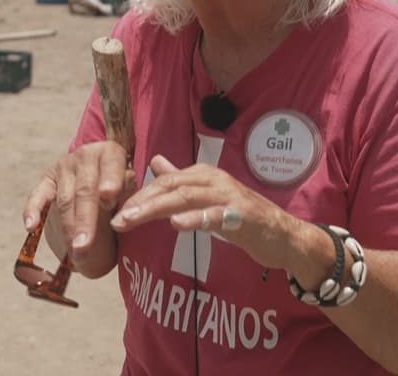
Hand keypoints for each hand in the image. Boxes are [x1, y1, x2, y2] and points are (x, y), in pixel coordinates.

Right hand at [22, 141, 133, 274]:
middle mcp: (85, 156)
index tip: (108, 201)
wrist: (101, 170)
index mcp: (110, 153)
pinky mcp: (47, 179)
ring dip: (68, 227)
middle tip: (85, 246)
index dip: (110, 183)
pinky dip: (33, 210)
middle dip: (85, 220)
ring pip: (65, 199)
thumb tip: (120, 209)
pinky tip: (30, 226)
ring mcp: (64, 167)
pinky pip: (38, 196)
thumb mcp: (130, 184)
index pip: (111, 167)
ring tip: (74, 251)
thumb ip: (128, 193)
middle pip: (86, 190)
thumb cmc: (121, 185)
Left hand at [109, 154, 303, 272]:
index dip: (139, 195)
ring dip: (157, 209)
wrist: (282, 234)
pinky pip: (214, 216)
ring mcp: (227, 197)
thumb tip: (156, 161)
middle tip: (116, 218)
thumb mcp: (208, 195)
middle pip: (170, 187)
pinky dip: (194, 219)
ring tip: (133, 219)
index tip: (115, 211)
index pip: (164, 182)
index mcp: (203, 174)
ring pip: (186, 198)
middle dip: (141, 201)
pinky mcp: (240, 216)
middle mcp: (213, 180)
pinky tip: (176, 224)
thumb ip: (182, 179)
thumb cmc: (241, 216)